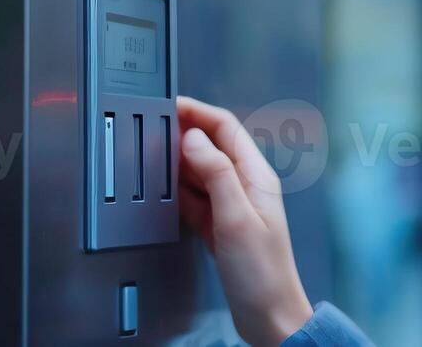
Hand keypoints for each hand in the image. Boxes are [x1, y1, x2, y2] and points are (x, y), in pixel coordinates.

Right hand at [174, 96, 315, 345]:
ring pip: (201, 172)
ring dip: (179, 162)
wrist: (269, 315)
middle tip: (153, 129)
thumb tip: (194, 138)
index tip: (171, 105)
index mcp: (257, 176)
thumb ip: (217, 174)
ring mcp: (233, 206)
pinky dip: (179, 192)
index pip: (226, 128)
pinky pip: (196, 199)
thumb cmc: (262, 272)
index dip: (198, 112)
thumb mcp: (236, 217)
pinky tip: (164, 192)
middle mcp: (247, 186)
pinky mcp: (221, 226)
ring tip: (153, 156)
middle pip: (212, 146)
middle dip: (184, 134)